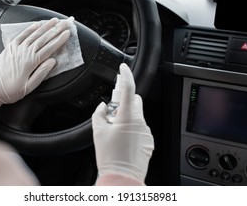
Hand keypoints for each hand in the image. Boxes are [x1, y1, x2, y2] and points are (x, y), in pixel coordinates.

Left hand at [0, 18, 69, 110]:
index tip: (67, 33)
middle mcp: (24, 53)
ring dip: (45, 27)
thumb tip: (53, 62)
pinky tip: (36, 25)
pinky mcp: (10, 48)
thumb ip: (42, 73)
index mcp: (31, 62)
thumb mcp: (30, 87)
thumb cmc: (10, 91)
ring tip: (54, 21)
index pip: (50, 48)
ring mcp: (17, 49)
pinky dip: (29, 29)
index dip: (60, 40)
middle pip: (43, 38)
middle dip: (56, 30)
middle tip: (65, 23)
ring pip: (34, 34)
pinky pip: (21, 35)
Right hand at [92, 63, 153, 183]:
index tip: (123, 68)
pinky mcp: (148, 141)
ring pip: (137, 114)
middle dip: (125, 100)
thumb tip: (103, 107)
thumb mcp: (98, 132)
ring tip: (115, 128)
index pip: (129, 88)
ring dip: (127, 115)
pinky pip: (140, 127)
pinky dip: (132, 128)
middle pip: (135, 100)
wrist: (122, 178)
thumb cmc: (110, 157)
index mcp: (127, 117)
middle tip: (113, 105)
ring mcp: (146, 132)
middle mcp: (140, 122)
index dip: (126, 75)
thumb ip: (99, 114)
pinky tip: (122, 139)